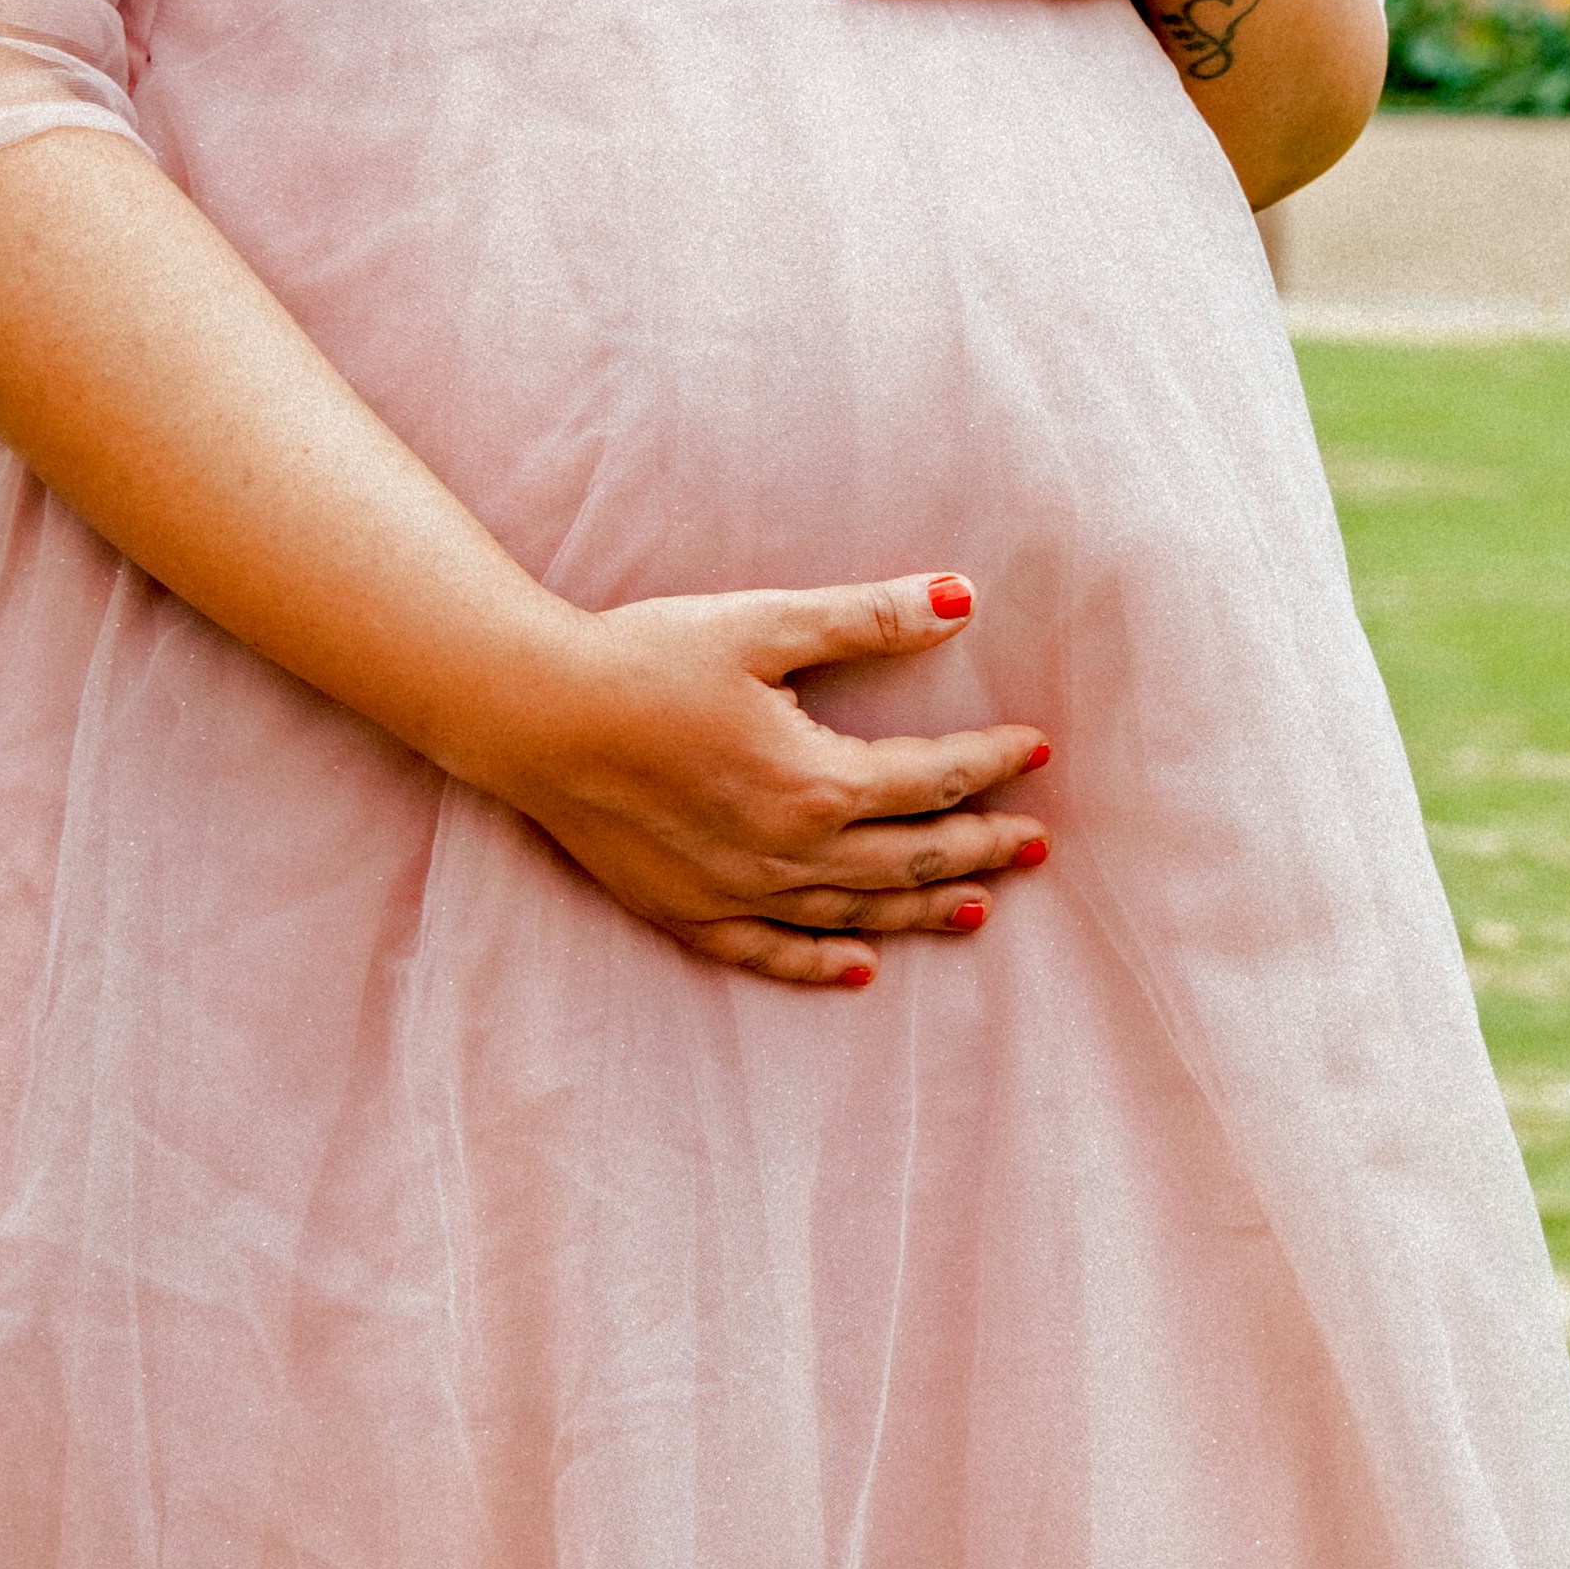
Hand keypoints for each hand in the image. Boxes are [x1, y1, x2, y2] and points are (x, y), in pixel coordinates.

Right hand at [462, 572, 1055, 991]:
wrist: (532, 714)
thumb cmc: (646, 658)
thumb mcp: (764, 624)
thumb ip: (869, 619)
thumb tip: (962, 601)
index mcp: (817, 781)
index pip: (936, 779)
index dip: (994, 762)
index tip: (1037, 748)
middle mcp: (790, 852)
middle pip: (912, 857)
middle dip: (983, 848)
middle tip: (1037, 844)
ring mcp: (738, 892)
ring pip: (857, 913)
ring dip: (923, 910)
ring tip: (980, 907)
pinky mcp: (687, 911)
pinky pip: (771, 952)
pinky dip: (821, 963)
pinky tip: (861, 967)